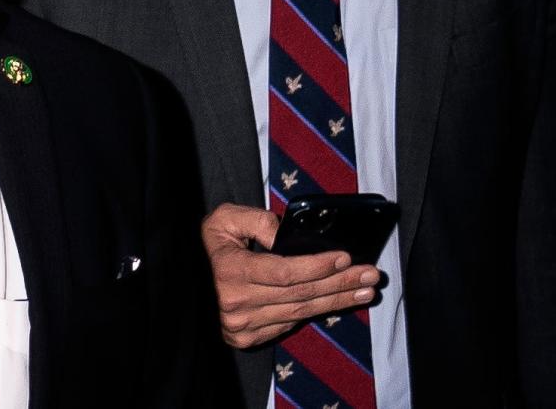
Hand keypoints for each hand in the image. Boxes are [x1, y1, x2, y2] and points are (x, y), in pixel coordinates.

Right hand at [201, 202, 379, 348]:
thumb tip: (288, 237)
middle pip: (300, 295)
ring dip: (337, 300)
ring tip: (365, 290)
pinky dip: (315, 311)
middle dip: (340, 283)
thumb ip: (258, 221)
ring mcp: (242, 325)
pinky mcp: (247, 336)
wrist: (185, 279)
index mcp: (230, 272)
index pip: (284, 272)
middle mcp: (237, 303)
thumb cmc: (210, 246)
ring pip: (300, 312)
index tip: (345, 257)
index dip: (317, 267)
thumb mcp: (225, 219)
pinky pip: (289, 322)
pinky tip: (336, 301)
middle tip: (370, 274)